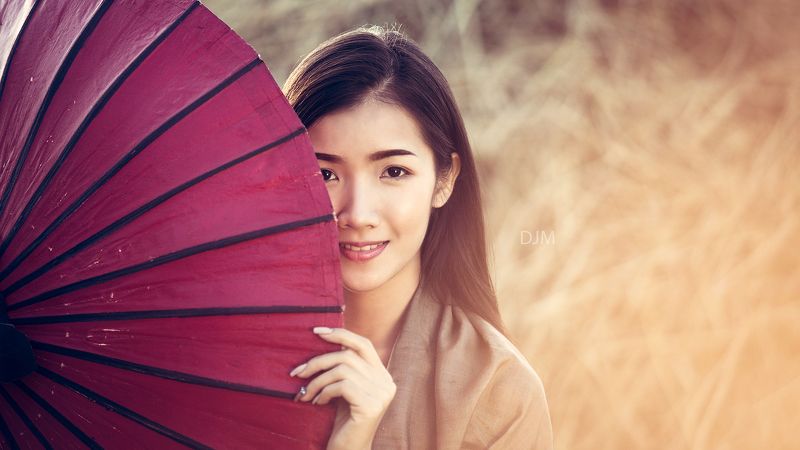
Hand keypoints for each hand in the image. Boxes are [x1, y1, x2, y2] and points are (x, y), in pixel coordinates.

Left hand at [290, 326, 396, 449]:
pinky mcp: (371, 405)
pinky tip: (317, 403)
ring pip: (342, 369)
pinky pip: (341, 386)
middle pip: (348, 355)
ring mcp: (381, 394)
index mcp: (383, 375)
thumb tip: (324, 338)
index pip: (364, 344)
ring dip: (317, 380)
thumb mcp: (345, 389)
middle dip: (318, 361)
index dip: (341, 334)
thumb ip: (345, 368)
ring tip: (305, 393)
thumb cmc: (343, 421)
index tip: (317, 332)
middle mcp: (386, 382)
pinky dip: (323, 392)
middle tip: (297, 372)